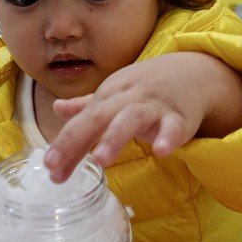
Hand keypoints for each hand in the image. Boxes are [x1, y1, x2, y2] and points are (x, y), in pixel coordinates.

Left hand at [44, 52, 241, 181]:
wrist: (192, 72)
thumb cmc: (147, 89)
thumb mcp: (115, 95)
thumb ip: (87, 107)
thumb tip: (57, 109)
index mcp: (108, 97)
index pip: (81, 122)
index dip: (63, 144)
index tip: (49, 168)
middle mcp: (126, 99)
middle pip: (97, 117)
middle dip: (74, 141)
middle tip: (55, 166)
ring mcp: (153, 106)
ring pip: (131, 119)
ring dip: (114, 138)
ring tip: (100, 161)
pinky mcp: (180, 116)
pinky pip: (174, 127)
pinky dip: (168, 137)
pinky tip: (162, 152)